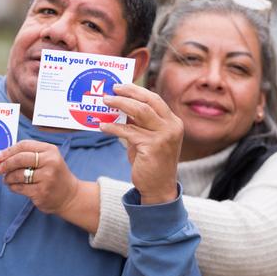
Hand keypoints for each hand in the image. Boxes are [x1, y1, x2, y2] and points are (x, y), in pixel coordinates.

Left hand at [0, 140, 79, 214]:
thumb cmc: (55, 174)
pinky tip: (14, 186)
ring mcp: (46, 178)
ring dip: (8, 178)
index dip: (9, 150)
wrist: (70, 195)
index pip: (24, 145)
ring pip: (18, 175)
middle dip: (5, 164)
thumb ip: (30, 154)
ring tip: (7, 179)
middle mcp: (50, 162)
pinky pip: (20, 188)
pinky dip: (13, 187)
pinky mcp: (41, 192)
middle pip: (20, 159)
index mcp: (50, 150)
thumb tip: (4, 156)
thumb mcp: (48, 158)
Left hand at [100, 83, 183, 204]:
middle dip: (128, 93)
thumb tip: (121, 106)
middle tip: (111, 90)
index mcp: (173, 122)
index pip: (154, 99)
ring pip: (140, 111)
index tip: (120, 86)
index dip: (136, 90)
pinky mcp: (152, 146)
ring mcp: (164, 136)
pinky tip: (103, 126)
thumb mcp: (147, 138)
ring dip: (120, 104)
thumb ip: (139, 123)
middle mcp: (172, 126)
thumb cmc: (151, 163)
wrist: (158, 189)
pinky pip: (129, 131)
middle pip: (148, 101)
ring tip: (105, 102)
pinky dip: (114, 127)